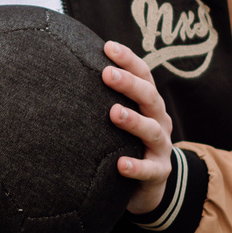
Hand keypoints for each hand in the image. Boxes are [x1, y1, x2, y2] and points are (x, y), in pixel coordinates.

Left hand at [102, 41, 175, 215]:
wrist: (149, 185)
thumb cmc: (127, 143)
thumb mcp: (121, 119)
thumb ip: (105, 98)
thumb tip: (69, 70)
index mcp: (149, 104)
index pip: (144, 76)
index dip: (129, 60)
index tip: (108, 47)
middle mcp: (159, 121)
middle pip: (149, 97)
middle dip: (129, 84)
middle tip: (107, 74)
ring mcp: (162, 147)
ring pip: (152, 131)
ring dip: (133, 120)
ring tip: (114, 113)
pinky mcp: (159, 173)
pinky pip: (150, 170)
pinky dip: (136, 166)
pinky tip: (121, 164)